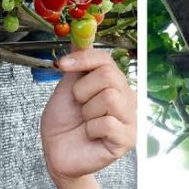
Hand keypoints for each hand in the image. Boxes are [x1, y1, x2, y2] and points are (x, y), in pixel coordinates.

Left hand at [41, 48, 135, 180]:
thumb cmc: (64, 123)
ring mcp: (131, 119)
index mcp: (115, 84)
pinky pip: (108, 123)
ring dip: (87, 111)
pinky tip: (91, 136)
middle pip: (109, 76)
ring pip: (109, 98)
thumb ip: (78, 63)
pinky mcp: (128, 140)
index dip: (83, 58)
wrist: (57, 154)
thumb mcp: (67, 87)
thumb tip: (80, 33)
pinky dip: (91, 129)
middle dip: (82, 91)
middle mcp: (128, 99)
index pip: (106, 59)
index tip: (62, 65)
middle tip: (79, 107)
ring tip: (85, 122)